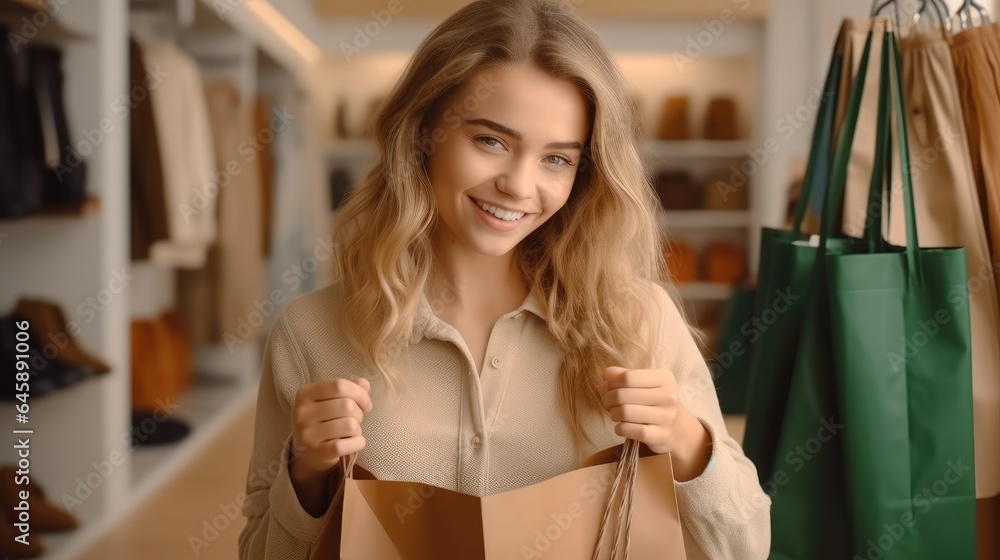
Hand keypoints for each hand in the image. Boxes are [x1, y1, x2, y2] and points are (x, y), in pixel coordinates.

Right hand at [289, 377, 371, 516]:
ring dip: (358, 428)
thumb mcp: (329, 400)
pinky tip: (355, 442)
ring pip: (350, 425)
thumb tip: (364, 384)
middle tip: (355, 419)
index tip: (366, 403)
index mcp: (305, 393)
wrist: (307, 452)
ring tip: (351, 431)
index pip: (339, 385)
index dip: (359, 393)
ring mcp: (308, 433)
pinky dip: (358, 442)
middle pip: (347, 405)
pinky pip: (347, 444)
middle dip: (359, 413)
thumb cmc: (323, 420)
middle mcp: (303, 412)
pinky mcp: (317, 451)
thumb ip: (347, 389)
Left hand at [601, 366, 711, 481]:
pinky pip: (631, 430)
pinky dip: (620, 429)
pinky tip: (621, 427)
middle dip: (608, 399)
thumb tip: (606, 374)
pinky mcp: (661, 435)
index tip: (608, 388)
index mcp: (664, 378)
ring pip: (625, 412)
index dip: (611, 383)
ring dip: (613, 414)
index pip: (627, 376)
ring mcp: (666, 416)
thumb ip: (623, 375)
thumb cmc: (654, 402)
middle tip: (609, 403)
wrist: (678, 428)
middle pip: (622, 394)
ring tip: (616, 414)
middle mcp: (668, 395)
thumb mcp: (644, 383)